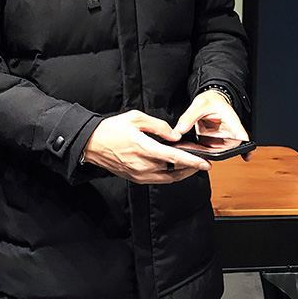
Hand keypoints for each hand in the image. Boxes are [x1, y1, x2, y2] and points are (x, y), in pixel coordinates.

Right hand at [83, 110, 211, 182]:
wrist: (91, 144)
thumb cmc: (111, 130)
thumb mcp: (135, 118)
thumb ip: (158, 126)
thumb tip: (174, 135)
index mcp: (144, 148)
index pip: (174, 158)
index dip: (192, 161)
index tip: (205, 163)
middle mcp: (143, 165)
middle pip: (174, 170)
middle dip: (190, 166)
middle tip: (201, 160)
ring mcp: (139, 174)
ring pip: (168, 178)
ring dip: (181, 173)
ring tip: (191, 165)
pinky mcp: (136, 178)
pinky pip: (158, 180)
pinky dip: (170, 176)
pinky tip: (174, 168)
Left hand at [173, 91, 254, 162]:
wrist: (208, 102)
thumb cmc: (210, 101)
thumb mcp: (199, 105)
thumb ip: (189, 117)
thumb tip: (179, 131)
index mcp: (232, 122)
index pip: (242, 136)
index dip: (246, 148)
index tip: (245, 156)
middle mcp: (229, 134)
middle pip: (229, 149)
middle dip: (217, 154)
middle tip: (203, 155)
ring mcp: (220, 140)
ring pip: (215, 153)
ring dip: (205, 155)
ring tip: (192, 155)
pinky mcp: (210, 143)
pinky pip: (205, 151)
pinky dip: (198, 153)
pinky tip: (188, 152)